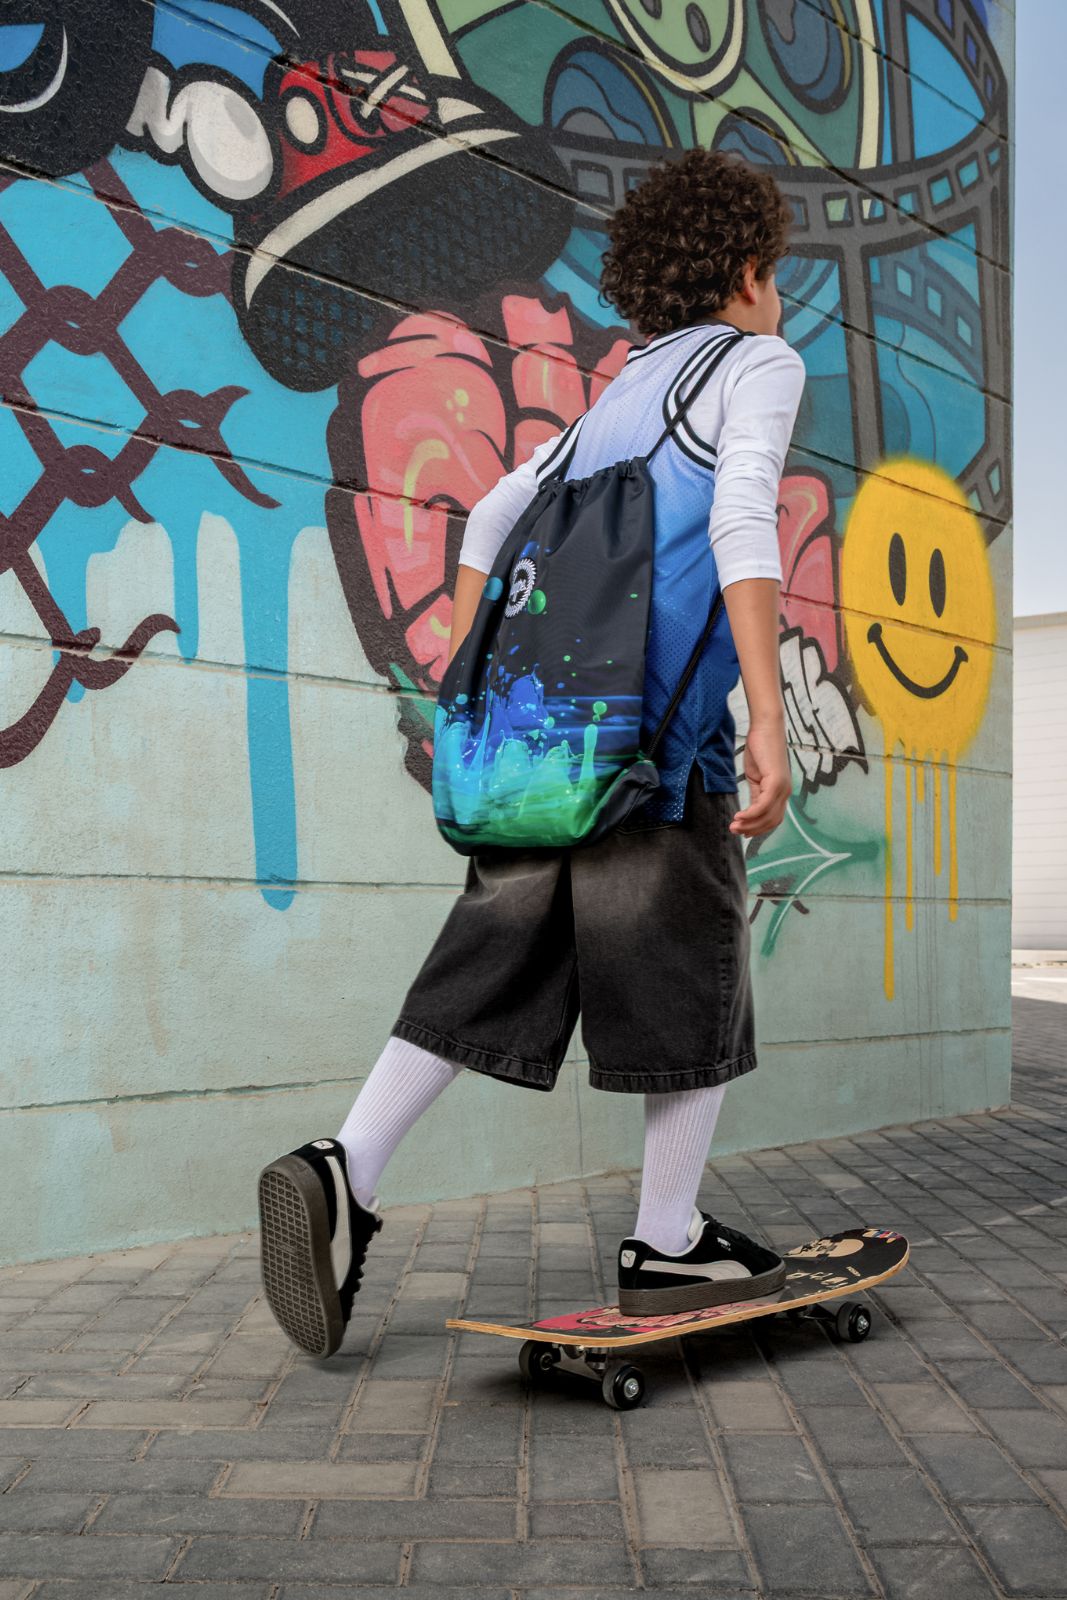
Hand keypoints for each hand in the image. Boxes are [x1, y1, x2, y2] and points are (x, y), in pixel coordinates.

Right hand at [730, 717, 791, 836]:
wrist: (766, 727)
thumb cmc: (761, 747)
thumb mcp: (756, 775)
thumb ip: (756, 792)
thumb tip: (751, 808)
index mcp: (781, 791)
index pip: (773, 818)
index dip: (759, 828)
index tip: (743, 832)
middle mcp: (785, 791)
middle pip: (771, 821)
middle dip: (752, 830)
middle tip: (735, 831)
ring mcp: (782, 787)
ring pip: (767, 816)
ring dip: (749, 824)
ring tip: (734, 826)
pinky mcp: (776, 782)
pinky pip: (763, 805)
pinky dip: (751, 814)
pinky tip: (739, 816)